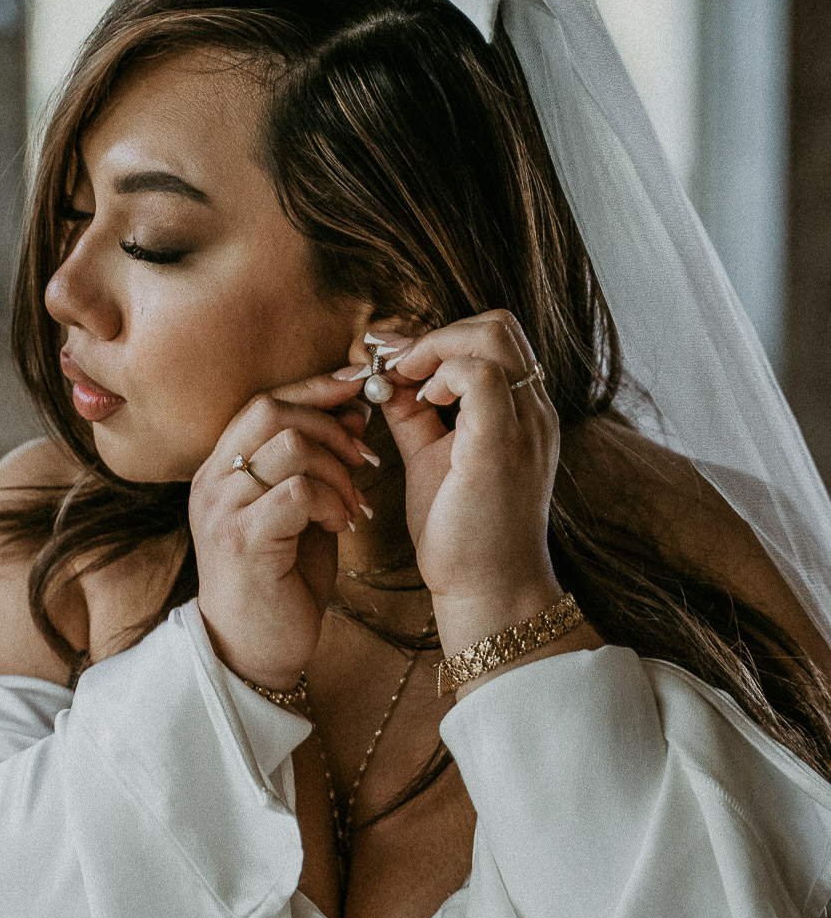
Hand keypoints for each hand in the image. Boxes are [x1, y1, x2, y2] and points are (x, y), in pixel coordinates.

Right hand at [190, 375, 374, 689]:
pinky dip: (332, 502)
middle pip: (271, 410)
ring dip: (337, 470)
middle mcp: (212, 483)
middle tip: (362, 459)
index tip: (358, 390)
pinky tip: (341, 527)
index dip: (314, 389)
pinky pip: (299, 492)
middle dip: (330, 425)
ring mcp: (222, 510)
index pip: (263, 402)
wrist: (253, 653)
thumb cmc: (279, 585)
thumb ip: (319, 465)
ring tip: (353, 506)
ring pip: (290, 446)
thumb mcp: (301, 514)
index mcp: (220, 471)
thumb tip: (351, 412)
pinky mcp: (242, 540)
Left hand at [376, 310, 562, 651]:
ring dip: (436, 347)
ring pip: (492, 335)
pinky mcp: (503, 443)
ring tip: (407, 382)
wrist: (488, 592)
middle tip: (395, 365)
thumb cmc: (463, 537)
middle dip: (436, 333)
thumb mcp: (431, 461)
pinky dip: (441, 375)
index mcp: (522, 414)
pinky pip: (479, 374)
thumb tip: (383, 381)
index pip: (493, 341)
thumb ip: (413, 418)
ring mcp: (526, 424)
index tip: (392, 360)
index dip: (438, 338)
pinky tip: (422, 406)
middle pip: (498, 325)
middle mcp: (534, 411)